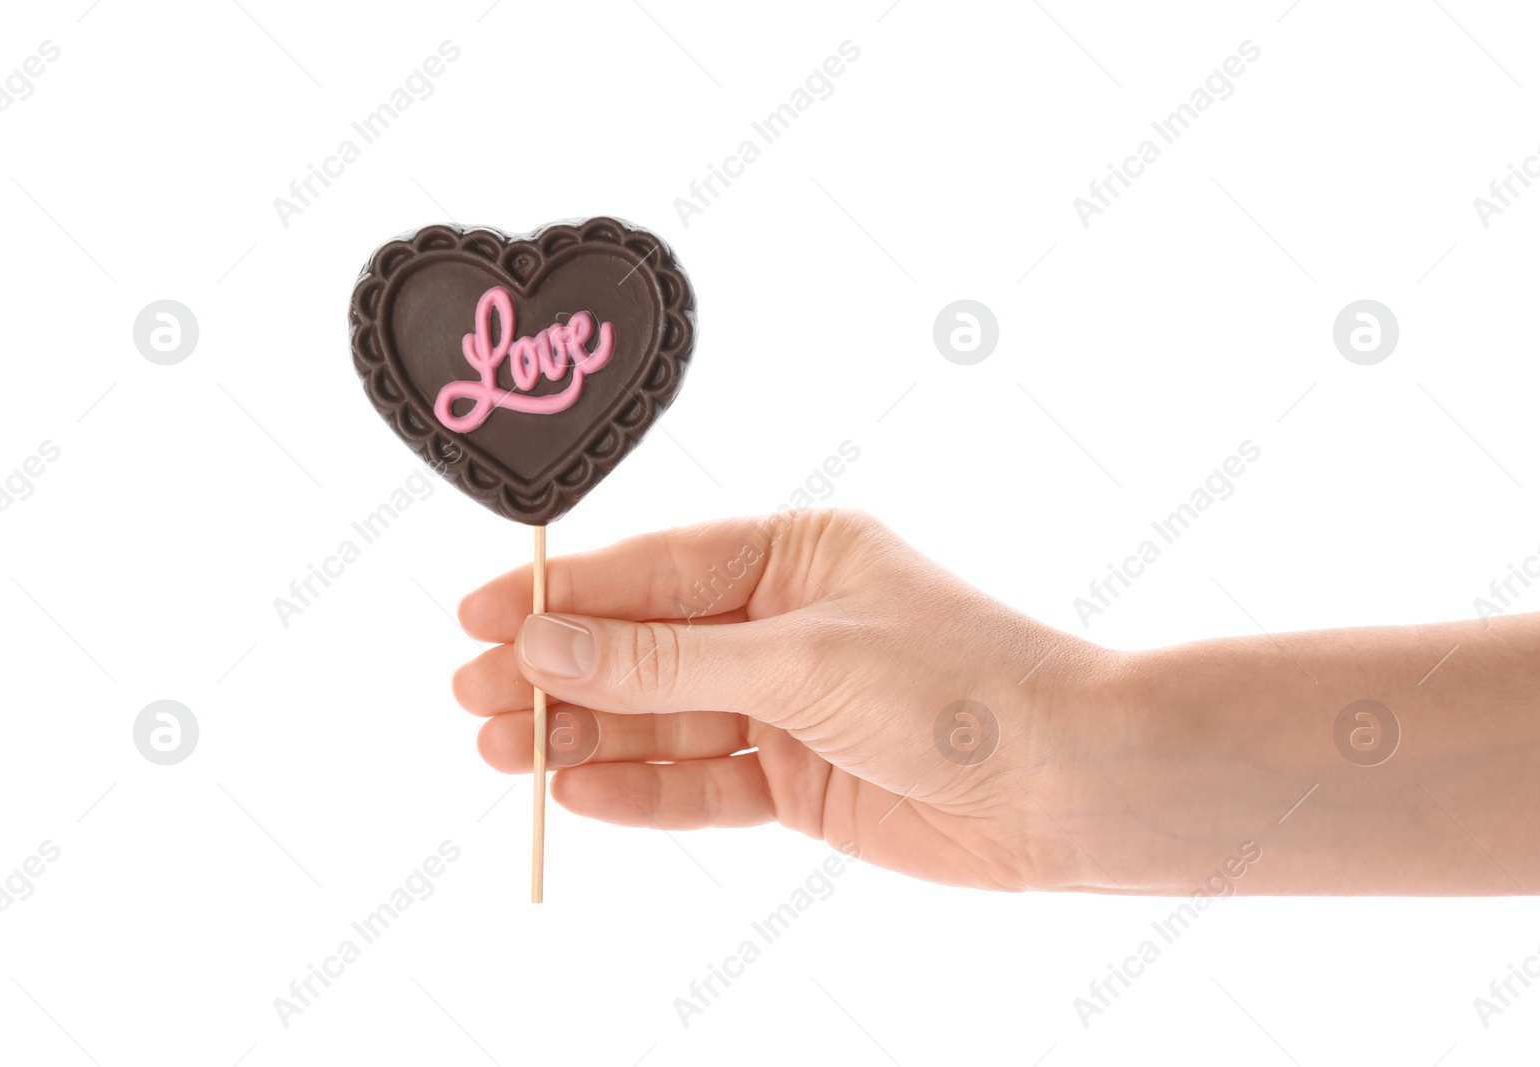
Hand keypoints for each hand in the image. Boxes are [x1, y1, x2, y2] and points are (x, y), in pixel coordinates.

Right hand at [452, 509, 1123, 890]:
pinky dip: (643, 791)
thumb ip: (666, 659)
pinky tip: (579, 793)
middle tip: (470, 697)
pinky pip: (704, 784)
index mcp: (794, 554)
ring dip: (586, 735)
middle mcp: (785, 623)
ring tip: (501, 752)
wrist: (1069, 785)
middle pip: (645, 647)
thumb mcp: (797, 659)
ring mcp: (790, 705)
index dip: (563, 595)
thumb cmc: (959, 685)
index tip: (477, 616)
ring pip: (664, 719)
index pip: (654, 570)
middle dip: (559, 672)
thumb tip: (546, 639)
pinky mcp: (801, 781)